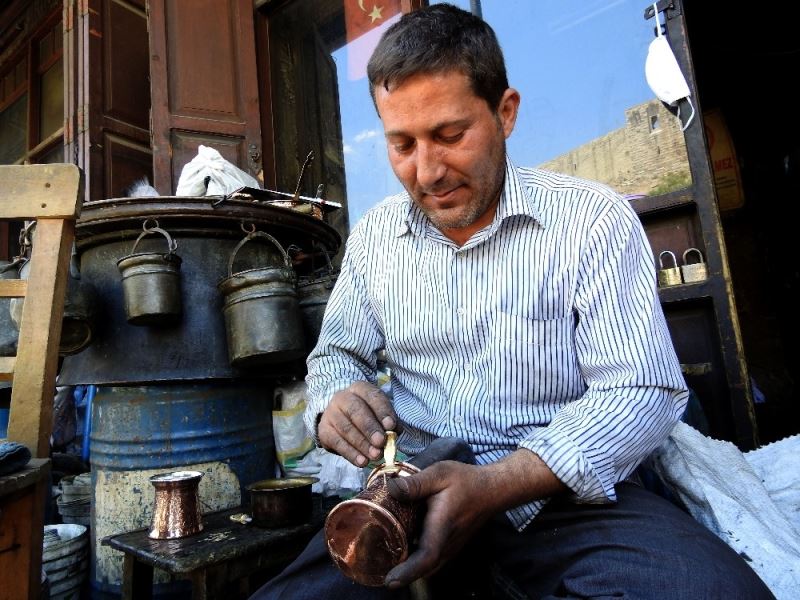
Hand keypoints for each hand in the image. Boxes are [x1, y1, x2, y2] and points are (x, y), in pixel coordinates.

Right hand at [318, 381, 398, 466]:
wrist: (339, 418)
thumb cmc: (365, 415)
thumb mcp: (378, 413)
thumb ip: (388, 422)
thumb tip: (394, 434)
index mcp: (360, 389)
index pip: (372, 396)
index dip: (382, 411)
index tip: (391, 426)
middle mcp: (342, 397)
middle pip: (356, 411)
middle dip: (370, 428)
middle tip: (381, 442)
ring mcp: (330, 413)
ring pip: (346, 428)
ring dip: (362, 444)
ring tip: (375, 455)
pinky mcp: (323, 430)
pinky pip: (337, 442)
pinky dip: (351, 453)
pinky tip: (362, 461)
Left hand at [382, 450, 566, 588]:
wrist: (492, 489)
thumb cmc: (466, 481)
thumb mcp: (439, 473)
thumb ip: (415, 483)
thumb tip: (389, 488)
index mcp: (441, 526)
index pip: (426, 557)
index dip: (408, 572)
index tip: (390, 581)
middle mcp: (447, 543)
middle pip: (423, 569)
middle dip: (401, 573)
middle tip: (377, 567)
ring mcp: (451, 547)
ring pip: (428, 566)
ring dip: (409, 568)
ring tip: (385, 559)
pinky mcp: (451, 546)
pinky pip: (432, 559)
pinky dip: (417, 561)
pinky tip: (402, 547)